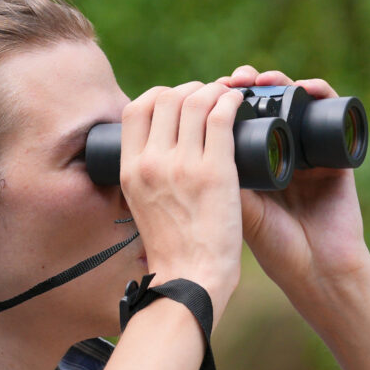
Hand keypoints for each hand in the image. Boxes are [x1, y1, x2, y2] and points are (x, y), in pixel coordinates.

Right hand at [118, 81, 244, 318]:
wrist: (190, 278)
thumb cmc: (172, 249)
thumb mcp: (142, 206)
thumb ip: (147, 178)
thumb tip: (156, 156)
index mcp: (129, 170)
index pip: (136, 109)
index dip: (159, 96)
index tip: (177, 103)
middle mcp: (152, 162)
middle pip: (166, 98)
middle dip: (189, 90)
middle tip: (208, 99)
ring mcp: (182, 166)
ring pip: (195, 102)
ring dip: (213, 91)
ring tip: (227, 98)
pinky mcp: (215, 171)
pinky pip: (221, 118)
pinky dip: (231, 102)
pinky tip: (239, 104)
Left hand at [218, 66, 369, 297]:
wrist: (315, 270)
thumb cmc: (271, 247)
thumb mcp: (234, 207)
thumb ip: (211, 179)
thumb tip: (177, 144)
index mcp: (249, 162)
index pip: (231, 118)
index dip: (217, 100)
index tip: (202, 90)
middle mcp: (278, 152)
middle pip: (261, 104)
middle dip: (244, 85)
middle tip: (232, 79)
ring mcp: (308, 151)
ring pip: (293, 102)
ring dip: (278, 82)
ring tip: (260, 79)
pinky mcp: (336, 153)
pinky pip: (331, 113)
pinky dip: (320, 93)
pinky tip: (305, 87)